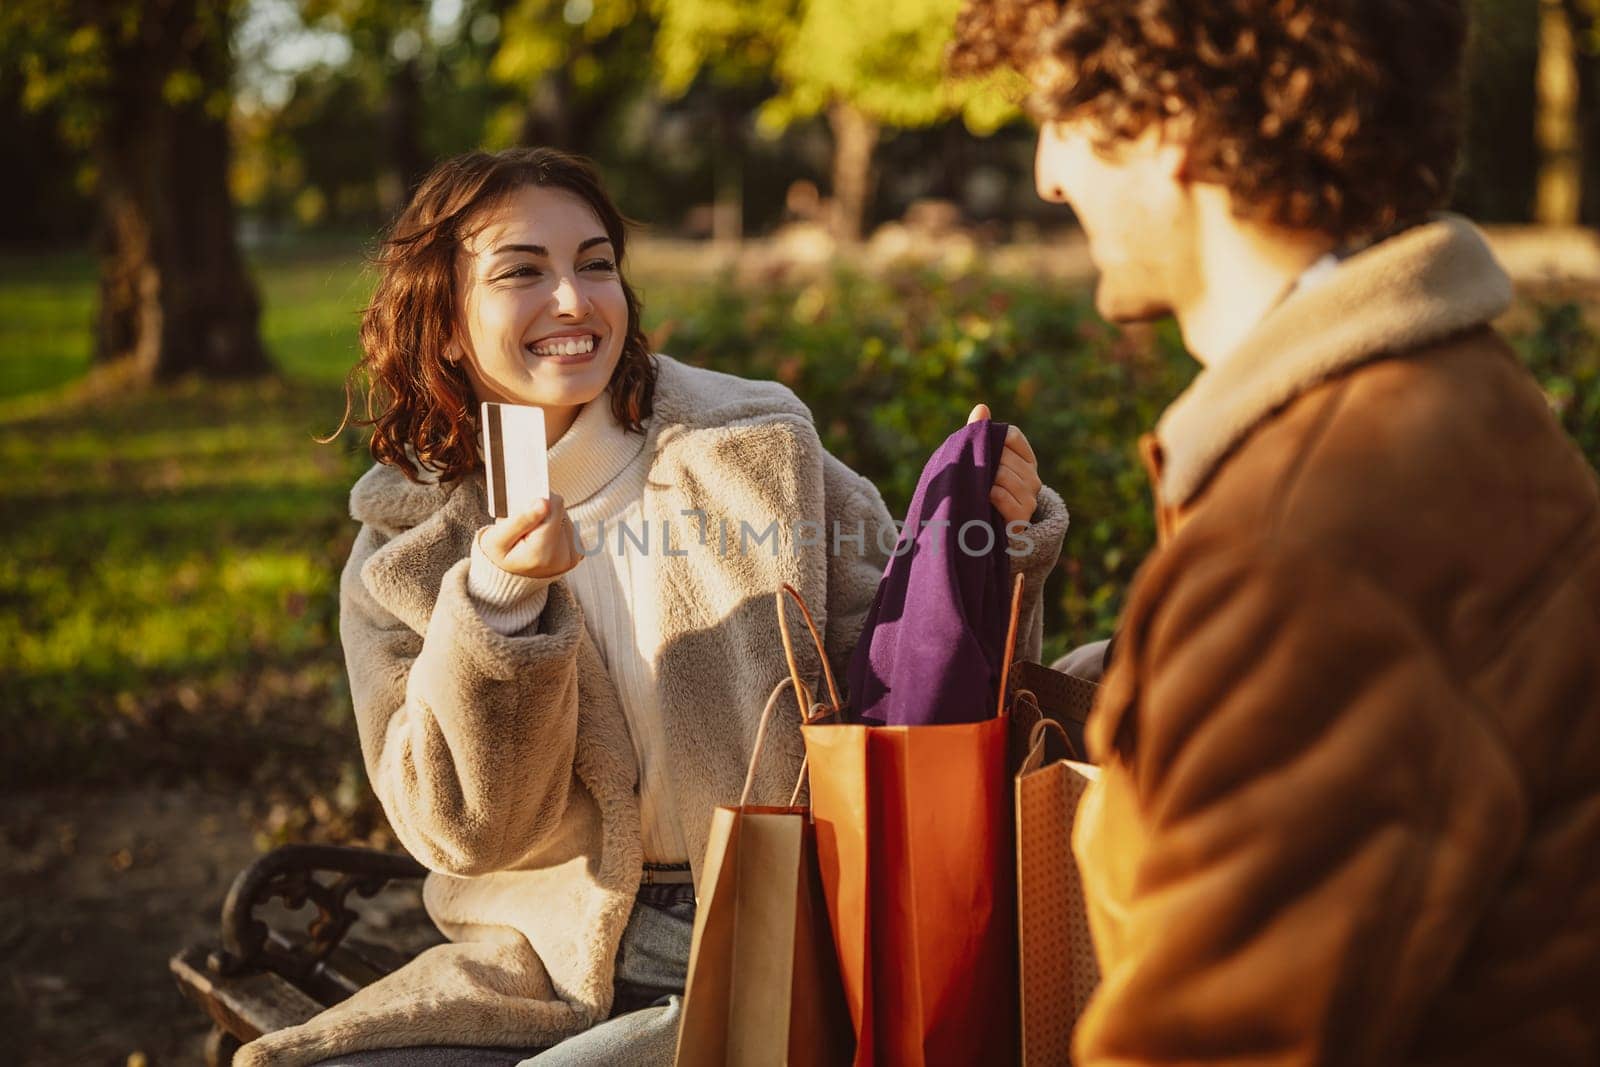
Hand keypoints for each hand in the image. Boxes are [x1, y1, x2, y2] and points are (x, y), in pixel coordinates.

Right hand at [479, 492, 581, 578]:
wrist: (509, 578)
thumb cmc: (499, 557)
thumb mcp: (496, 538)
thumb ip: (520, 519)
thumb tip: (544, 502)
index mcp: (542, 554)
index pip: (553, 507)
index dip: (536, 503)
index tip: (522, 514)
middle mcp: (562, 558)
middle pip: (559, 511)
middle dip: (541, 513)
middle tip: (524, 528)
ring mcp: (572, 557)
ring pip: (565, 517)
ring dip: (548, 520)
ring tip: (531, 535)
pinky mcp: (577, 554)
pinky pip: (570, 526)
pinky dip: (556, 528)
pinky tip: (542, 538)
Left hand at [968, 403, 1041, 525]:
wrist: (978, 532)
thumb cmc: (976, 491)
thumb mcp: (976, 461)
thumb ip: (979, 434)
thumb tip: (981, 407)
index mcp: (1025, 460)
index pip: (1012, 436)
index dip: (993, 439)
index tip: (979, 450)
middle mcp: (1033, 478)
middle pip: (1006, 456)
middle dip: (985, 463)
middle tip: (974, 476)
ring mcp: (1030, 498)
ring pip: (1004, 474)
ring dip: (985, 480)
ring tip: (978, 489)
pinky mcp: (1022, 517)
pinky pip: (1001, 495)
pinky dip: (988, 495)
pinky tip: (984, 499)